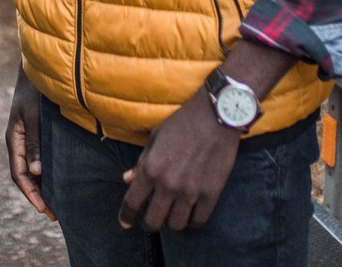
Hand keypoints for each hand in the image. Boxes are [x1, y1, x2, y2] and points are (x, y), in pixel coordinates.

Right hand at [6, 68, 54, 218]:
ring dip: (43, 187)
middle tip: (55, 215)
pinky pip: (40, 158)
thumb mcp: (34, 115)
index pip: (19, 174)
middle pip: (25, 176)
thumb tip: (36, 172)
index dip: (30, 193)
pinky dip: (48, 173)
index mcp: (14, 139)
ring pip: (33, 169)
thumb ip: (34, 142)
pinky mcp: (38, 133)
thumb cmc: (34, 89)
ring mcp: (28, 138)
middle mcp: (19, 142)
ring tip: (59, 204)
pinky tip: (60, 179)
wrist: (38, 68)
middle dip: (38, 196)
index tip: (44, 209)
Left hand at [118, 93, 240, 232]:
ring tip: (173, 214)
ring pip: (176, 225)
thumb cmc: (182, 123)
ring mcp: (191, 191)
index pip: (132, 203)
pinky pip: (198, 221)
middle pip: (153, 221)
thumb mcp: (155, 137)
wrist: (216, 116)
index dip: (126, 217)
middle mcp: (168, 184)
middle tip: (150, 221)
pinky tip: (190, 214)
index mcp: (151, 168)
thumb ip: (142, 162)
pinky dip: (192, 221)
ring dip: (171, 222)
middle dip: (148, 224)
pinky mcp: (211, 193)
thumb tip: (127, 180)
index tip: (125, 223)